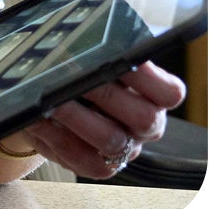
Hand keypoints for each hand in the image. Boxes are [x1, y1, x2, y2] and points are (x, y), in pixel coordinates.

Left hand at [18, 61, 186, 179]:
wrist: (48, 98)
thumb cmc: (76, 68)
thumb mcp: (88, 54)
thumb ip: (93, 50)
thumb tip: (78, 44)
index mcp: (153, 94)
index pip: (169, 92)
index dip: (149, 77)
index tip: (121, 60)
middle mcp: (146, 125)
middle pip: (144, 118)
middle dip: (106, 95)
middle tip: (74, 77)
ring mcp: (124, 148)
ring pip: (112, 140)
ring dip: (77, 117)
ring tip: (49, 100)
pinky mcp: (97, 165)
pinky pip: (84, 160)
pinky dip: (58, 139)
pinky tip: (38, 120)